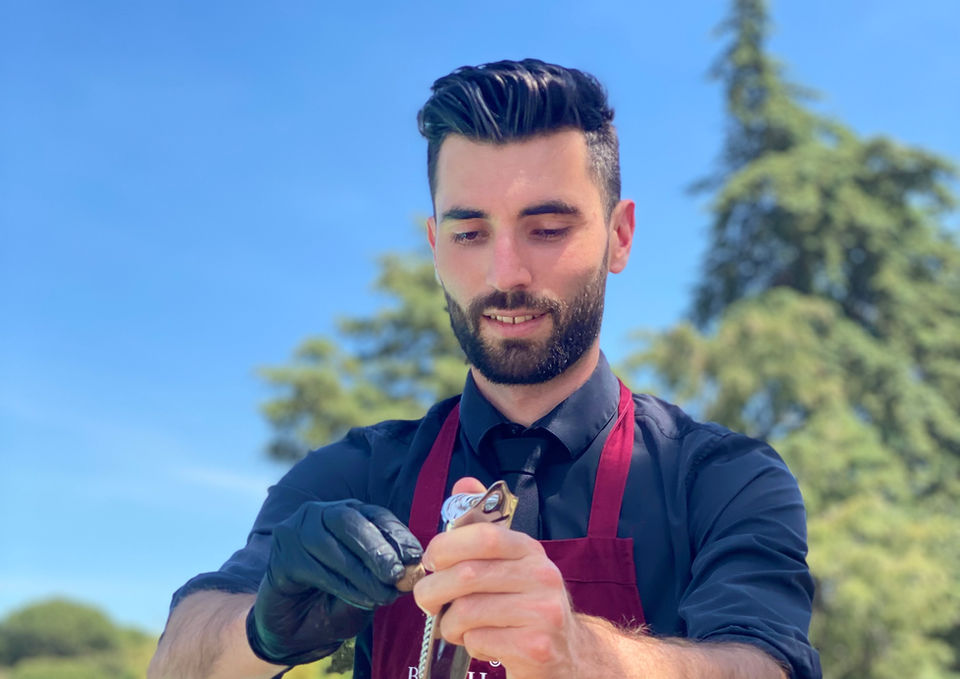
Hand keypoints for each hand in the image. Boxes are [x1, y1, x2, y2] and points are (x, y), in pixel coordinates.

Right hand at [246, 500, 422, 665]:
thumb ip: (385, 574)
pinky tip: (363, 600)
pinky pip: (314, 568)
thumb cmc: (336, 602)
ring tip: (383, 595)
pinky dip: (342, 586)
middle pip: (348, 520)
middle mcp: (318, 515)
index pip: (374, 514)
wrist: (294, 629)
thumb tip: (411, 567)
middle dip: (376, 548)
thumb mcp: (368, 587)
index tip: (415, 556)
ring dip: (360, 572)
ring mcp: (295, 533)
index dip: (396, 534)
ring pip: (330, 544)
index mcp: (346, 514)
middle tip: (397, 575)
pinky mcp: (281, 558)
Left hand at [414, 478, 583, 678]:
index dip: (446, 546)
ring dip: (450, 623)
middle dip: (433, 591)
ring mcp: (543, 612)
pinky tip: (483, 642)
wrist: (567, 654)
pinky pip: (479, 640)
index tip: (431, 561)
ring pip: (468, 611)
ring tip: (456, 626)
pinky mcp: (537, 647)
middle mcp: (542, 575)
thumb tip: (463, 483)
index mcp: (529, 550)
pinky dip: (469, 644)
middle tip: (428, 601)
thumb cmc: (522, 604)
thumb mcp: (508, 562)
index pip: (484, 535)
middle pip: (467, 575)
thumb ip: (482, 525)